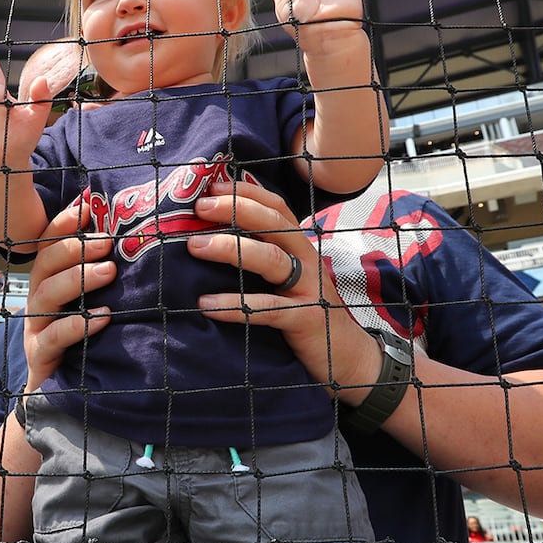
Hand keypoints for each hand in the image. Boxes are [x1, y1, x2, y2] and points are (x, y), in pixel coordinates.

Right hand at [21, 198, 114, 391]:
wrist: (59, 395)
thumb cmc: (81, 341)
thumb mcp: (89, 303)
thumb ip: (101, 271)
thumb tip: (128, 233)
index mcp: (47, 280)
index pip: (49, 243)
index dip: (65, 222)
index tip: (88, 204)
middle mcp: (37, 299)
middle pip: (45, 264)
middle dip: (74, 247)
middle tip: (107, 240)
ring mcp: (35, 327)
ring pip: (47, 295)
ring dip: (78, 279)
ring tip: (109, 271)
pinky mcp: (41, 355)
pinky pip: (55, 337)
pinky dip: (78, 325)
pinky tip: (103, 317)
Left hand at [187, 178, 380, 399]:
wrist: (347, 358)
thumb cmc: (306, 314)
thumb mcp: (289, 281)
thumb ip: (264, 259)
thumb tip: (214, 240)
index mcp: (301, 248)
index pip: (276, 208)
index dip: (246, 192)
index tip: (213, 185)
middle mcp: (308, 261)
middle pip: (274, 224)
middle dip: (236, 210)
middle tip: (200, 207)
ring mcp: (309, 288)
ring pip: (271, 259)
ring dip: (231, 249)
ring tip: (195, 246)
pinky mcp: (305, 319)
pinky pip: (267, 309)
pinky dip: (235, 305)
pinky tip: (205, 303)